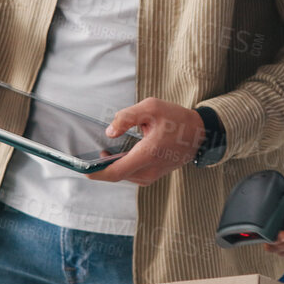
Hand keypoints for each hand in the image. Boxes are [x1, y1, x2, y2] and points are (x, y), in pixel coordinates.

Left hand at [86, 99, 203, 185]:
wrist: (200, 133)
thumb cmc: (177, 119)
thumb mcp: (151, 107)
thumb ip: (127, 117)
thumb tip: (110, 132)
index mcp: (148, 154)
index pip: (116, 172)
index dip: (97, 172)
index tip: (83, 168)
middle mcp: (149, 169)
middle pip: (116, 174)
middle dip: (101, 166)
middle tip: (88, 154)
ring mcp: (152, 175)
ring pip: (123, 175)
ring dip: (111, 165)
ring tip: (102, 151)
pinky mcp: (153, 175)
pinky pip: (131, 174)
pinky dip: (121, 166)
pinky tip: (116, 154)